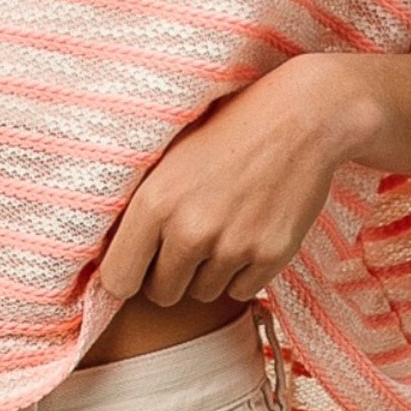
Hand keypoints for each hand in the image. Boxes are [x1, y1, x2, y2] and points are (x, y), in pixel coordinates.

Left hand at [97, 54, 352, 304]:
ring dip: (208, 272)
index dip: (128, 276)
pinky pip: (241, 291)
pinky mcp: (271, 256)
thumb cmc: (228, 129)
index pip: (118, 280)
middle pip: (161, 294)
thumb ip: (141, 205)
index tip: (138, 266)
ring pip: (203, 294)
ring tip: (222, 227)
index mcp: (154, 202)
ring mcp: (232, 247)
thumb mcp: (169, 156)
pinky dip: (243, 272)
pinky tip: (249, 232)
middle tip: (188, 240)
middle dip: (170, 275)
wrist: (298, 116)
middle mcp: (190, 231)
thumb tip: (112, 255)